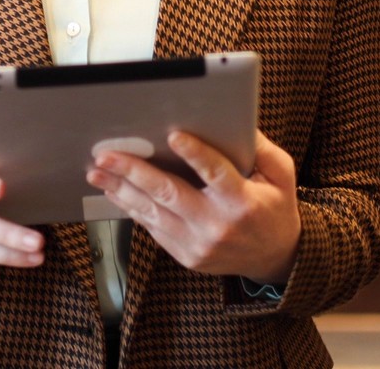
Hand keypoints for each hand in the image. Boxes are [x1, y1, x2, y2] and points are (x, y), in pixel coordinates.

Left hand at [86, 130, 299, 284]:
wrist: (275, 258)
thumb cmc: (275, 208)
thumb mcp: (282, 175)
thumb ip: (261, 149)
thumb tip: (235, 121)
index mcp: (242, 202)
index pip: (215, 173)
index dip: (195, 154)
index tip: (173, 135)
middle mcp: (218, 225)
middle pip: (170, 194)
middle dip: (134, 172)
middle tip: (107, 154)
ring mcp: (199, 245)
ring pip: (153, 213)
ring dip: (121, 190)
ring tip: (97, 171)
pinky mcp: (186, 256)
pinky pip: (153, 229)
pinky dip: (132, 208)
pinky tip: (115, 191)